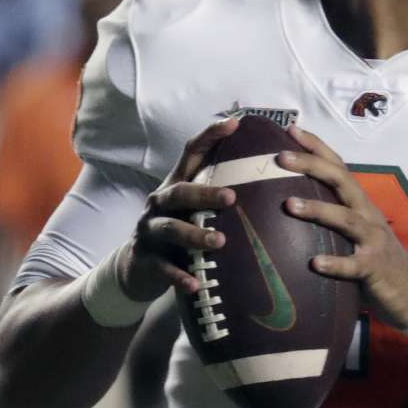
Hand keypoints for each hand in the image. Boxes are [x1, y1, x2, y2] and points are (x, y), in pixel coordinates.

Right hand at [119, 119, 239, 301]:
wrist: (137, 268)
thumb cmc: (179, 230)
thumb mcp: (193, 208)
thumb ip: (218, 191)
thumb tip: (270, 176)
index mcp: (176, 184)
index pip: (190, 152)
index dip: (210, 136)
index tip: (235, 124)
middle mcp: (160, 202)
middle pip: (180, 192)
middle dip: (205, 193)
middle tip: (232, 198)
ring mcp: (150, 230)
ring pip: (171, 229)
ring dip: (195, 235)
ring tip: (220, 242)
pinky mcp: (145, 259)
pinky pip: (163, 268)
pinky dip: (180, 276)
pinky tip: (197, 284)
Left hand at [278, 126, 407, 328]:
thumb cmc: (374, 258)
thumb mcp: (355, 230)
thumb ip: (332, 215)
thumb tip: (288, 202)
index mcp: (360, 202)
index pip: (338, 165)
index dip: (316, 146)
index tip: (290, 129)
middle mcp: (367, 214)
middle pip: (341, 180)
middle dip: (311, 165)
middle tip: (280, 157)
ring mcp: (372, 239)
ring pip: (345, 218)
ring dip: (317, 209)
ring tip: (288, 204)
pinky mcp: (374, 267)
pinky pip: (353, 264)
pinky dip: (335, 263)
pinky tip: (314, 263)